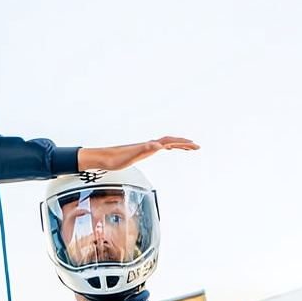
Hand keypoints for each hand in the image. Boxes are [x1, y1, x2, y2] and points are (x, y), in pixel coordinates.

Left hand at [77, 136, 197, 171]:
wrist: (104, 158)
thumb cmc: (117, 158)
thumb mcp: (132, 155)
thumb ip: (145, 148)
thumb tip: (157, 145)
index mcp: (149, 145)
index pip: (170, 142)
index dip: (182, 143)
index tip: (194, 145)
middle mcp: (148, 144)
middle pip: (170, 141)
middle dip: (184, 144)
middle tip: (197, 147)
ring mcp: (145, 147)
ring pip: (166, 144)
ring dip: (178, 145)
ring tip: (188, 148)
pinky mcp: (141, 151)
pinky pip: (158, 147)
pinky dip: (167, 147)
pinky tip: (167, 149)